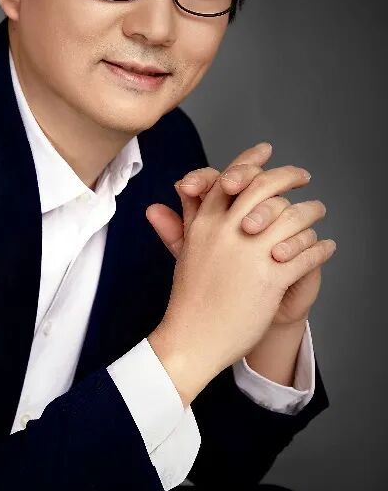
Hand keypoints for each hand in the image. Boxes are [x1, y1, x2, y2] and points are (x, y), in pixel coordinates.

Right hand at [147, 159, 336, 404]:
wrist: (193, 339)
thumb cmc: (189, 299)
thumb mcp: (184, 254)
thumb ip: (181, 223)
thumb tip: (163, 201)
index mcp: (206, 223)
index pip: (230, 178)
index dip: (250, 161)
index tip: (266, 152)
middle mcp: (228, 231)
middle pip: (264, 187)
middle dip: (288, 176)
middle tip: (302, 176)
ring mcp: (250, 253)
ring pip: (291, 216)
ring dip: (311, 212)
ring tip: (318, 212)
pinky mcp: (270, 278)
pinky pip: (306, 253)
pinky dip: (320, 248)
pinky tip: (326, 247)